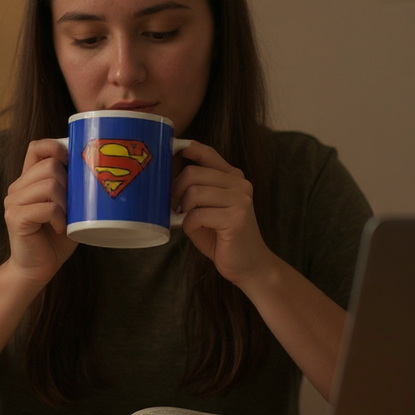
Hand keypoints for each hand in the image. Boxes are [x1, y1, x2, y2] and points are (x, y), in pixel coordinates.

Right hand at [3, 139, 77, 284]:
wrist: (38, 269)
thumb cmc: (57, 238)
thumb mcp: (68, 206)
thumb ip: (72, 186)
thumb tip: (95, 164)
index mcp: (28, 180)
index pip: (37, 147)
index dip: (56, 148)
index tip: (72, 165)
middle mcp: (17, 187)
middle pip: (50, 165)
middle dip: (69, 185)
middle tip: (70, 207)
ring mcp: (13, 202)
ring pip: (50, 184)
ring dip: (65, 204)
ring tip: (65, 219)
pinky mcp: (15, 218)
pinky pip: (46, 207)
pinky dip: (59, 218)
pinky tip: (59, 229)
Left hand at [172, 140, 270, 286]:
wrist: (249, 266)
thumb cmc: (222, 238)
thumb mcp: (207, 208)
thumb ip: (194, 191)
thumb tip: (165, 178)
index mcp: (233, 177)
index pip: (208, 153)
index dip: (188, 148)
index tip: (173, 148)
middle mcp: (240, 184)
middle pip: (193, 173)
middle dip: (177, 190)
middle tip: (177, 207)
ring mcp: (240, 200)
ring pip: (194, 193)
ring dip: (184, 210)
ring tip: (189, 220)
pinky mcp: (236, 218)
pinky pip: (197, 215)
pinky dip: (190, 225)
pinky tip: (197, 231)